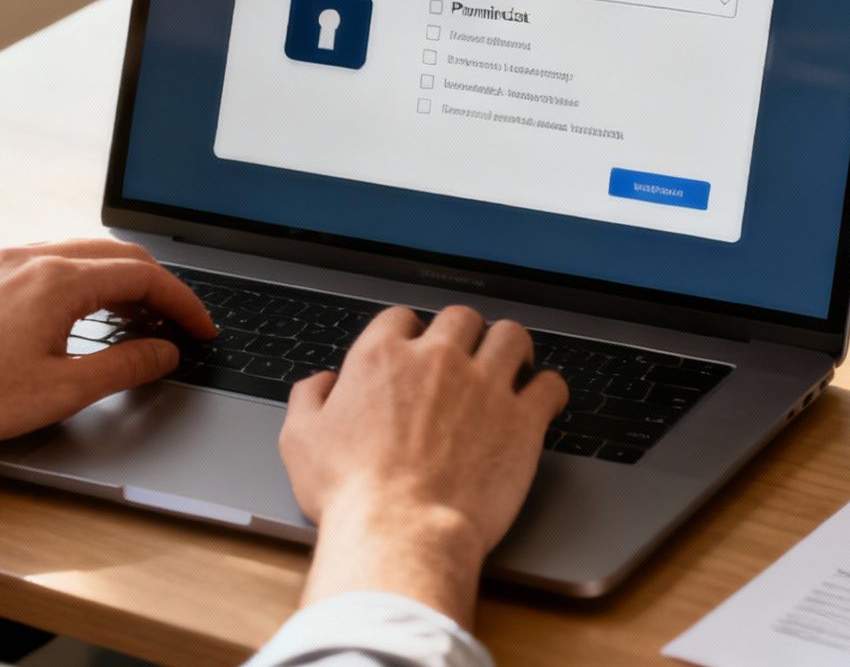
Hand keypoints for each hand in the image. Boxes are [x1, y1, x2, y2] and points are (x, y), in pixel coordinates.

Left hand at [0, 240, 216, 451]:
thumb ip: (123, 367)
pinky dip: (81, 284)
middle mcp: (31, 258)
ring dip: (118, 283)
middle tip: (178, 323)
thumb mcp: (60, 390)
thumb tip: (164, 352)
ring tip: (137, 322)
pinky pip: (46, 265)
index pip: (144, 275)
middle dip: (157, 287)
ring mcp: (1, 263)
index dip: (182, 302)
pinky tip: (78, 316)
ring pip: (79, 257)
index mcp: (58, 280)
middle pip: (116, 256)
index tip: (201, 329)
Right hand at [279, 305, 566, 624]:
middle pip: (461, 318)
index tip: (415, 352)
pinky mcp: (522, 419)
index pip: (402, 318)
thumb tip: (321, 383)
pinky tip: (542, 400)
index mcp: (383, 358)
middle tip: (466, 356)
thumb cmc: (352, 492)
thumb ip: (308, 399)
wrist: (402, 531)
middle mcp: (437, 359)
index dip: (410, 334)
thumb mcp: (300, 441)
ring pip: (511, 336)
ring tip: (512, 363)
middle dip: (464, 334)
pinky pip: (550, 384)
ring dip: (511, 347)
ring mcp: (484, 385)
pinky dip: (548, 389)